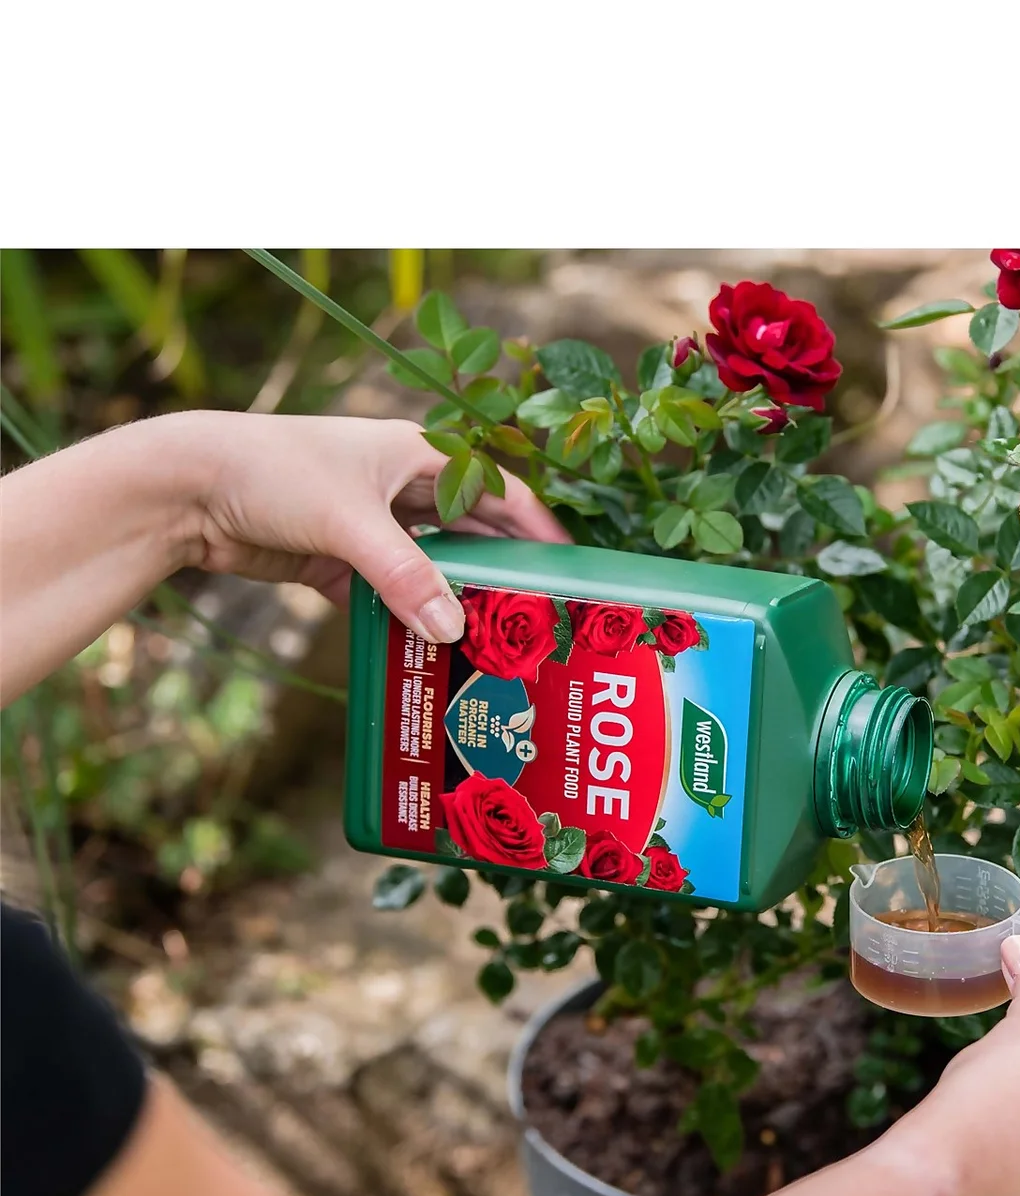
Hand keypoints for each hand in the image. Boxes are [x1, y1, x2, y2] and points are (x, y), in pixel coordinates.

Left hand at [177, 410, 570, 643]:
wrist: (184, 487)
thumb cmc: (272, 472)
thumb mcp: (349, 521)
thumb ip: (405, 575)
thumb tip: (453, 632)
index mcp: (420, 455)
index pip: (502, 493)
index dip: (541, 532)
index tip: (572, 573)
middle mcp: (402, 488)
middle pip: (474, 536)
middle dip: (506, 575)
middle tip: (541, 621)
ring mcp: (372, 527)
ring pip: (433, 570)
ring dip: (457, 603)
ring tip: (495, 646)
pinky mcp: (340, 562)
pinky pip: (391, 597)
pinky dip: (408, 621)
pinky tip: (430, 653)